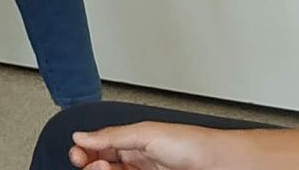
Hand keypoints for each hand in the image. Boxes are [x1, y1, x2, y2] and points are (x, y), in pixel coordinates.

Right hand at [68, 121, 241, 169]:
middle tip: (91, 164)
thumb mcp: (145, 133)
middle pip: (101, 163)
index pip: (98, 145)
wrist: (220, 164)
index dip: (85, 149)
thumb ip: (111, 135)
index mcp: (132, 139)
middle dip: (90, 163)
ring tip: (105, 169)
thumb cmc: (192, 144)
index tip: (78, 153)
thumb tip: (81, 135)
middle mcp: (137, 157)